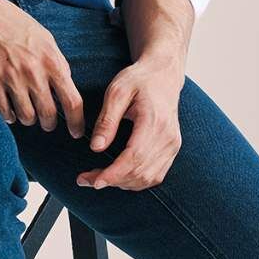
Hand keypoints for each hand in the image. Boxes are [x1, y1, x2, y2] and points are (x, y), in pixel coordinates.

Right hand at [0, 0, 85, 136]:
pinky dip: (8, 115)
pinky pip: (4, 112)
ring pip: (26, 118)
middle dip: (49, 123)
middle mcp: (34, 72)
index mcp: (52, 60)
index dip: (77, 122)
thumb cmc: (13, 21)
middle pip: (48, 115)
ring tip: (26, 112)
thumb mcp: (44, 37)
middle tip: (47, 122)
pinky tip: (9, 108)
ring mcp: (12, 79)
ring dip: (28, 119)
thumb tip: (66, 84)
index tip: (76, 132)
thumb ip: (56, 61)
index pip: (72, 101)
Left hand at [77, 56, 183, 190]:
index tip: (95, 181)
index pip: (134, 157)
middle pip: (140, 172)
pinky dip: (135, 181)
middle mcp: (168, 137)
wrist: (163, 75)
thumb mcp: (116, 92)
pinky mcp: (172, 149)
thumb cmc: (139, 80)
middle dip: (111, 180)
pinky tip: (118, 176)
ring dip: (122, 183)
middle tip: (86, 179)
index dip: (114, 174)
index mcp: (155, 121)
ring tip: (98, 178)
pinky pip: (155, 176)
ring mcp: (173, 145)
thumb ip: (107, 120)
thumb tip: (96, 148)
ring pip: (148, 178)